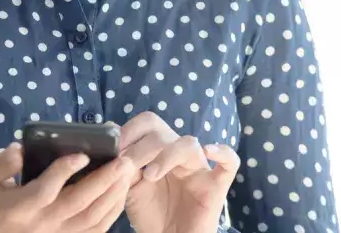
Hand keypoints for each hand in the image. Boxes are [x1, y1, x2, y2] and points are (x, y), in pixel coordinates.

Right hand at [0, 142, 135, 232]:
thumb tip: (19, 149)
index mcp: (17, 207)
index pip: (45, 190)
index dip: (64, 172)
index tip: (81, 153)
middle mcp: (39, 223)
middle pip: (77, 204)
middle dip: (103, 181)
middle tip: (122, 160)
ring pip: (90, 219)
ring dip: (112, 196)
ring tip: (126, 173)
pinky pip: (92, 231)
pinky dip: (110, 214)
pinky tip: (119, 194)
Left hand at [120, 112, 241, 232]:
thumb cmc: (152, 216)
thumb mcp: (129, 189)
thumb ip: (123, 166)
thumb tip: (109, 140)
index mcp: (159, 152)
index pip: (148, 124)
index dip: (129, 131)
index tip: (112, 149)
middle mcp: (179, 155)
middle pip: (163, 130)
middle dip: (141, 145)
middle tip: (126, 163)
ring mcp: (200, 169)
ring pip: (188, 144)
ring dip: (165, 154)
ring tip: (149, 175)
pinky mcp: (216, 186)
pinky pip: (230, 163)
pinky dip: (223, 152)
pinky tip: (209, 151)